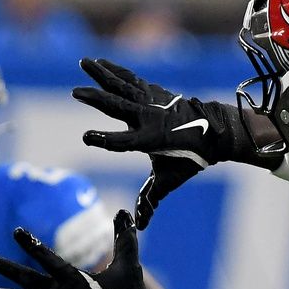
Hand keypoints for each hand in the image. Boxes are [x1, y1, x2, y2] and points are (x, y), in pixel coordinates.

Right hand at [74, 59, 275, 224]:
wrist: (213, 132)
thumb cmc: (188, 159)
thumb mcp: (169, 181)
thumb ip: (150, 199)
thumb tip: (140, 226)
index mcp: (150, 141)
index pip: (122, 143)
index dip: (104, 141)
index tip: (86, 137)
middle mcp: (149, 118)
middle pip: (117, 107)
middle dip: (96, 99)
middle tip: (75, 92)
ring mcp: (152, 102)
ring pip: (123, 85)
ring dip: (102, 74)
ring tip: (84, 62)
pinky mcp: (154, 92)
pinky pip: (131, 80)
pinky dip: (117, 71)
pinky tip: (103, 64)